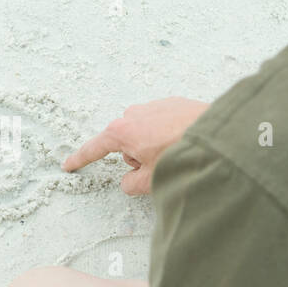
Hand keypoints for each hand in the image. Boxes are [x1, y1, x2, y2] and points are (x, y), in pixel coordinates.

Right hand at [62, 96, 208, 194]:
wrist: (218, 136)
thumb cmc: (183, 155)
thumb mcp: (151, 180)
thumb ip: (132, 183)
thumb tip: (130, 180)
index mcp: (122, 132)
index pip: (95, 149)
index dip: (81, 159)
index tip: (69, 165)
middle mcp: (134, 114)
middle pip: (125, 144)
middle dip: (137, 158)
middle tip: (158, 167)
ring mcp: (154, 106)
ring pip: (145, 134)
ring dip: (154, 146)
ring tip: (177, 153)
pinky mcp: (174, 103)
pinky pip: (162, 124)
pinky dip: (169, 135)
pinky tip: (184, 142)